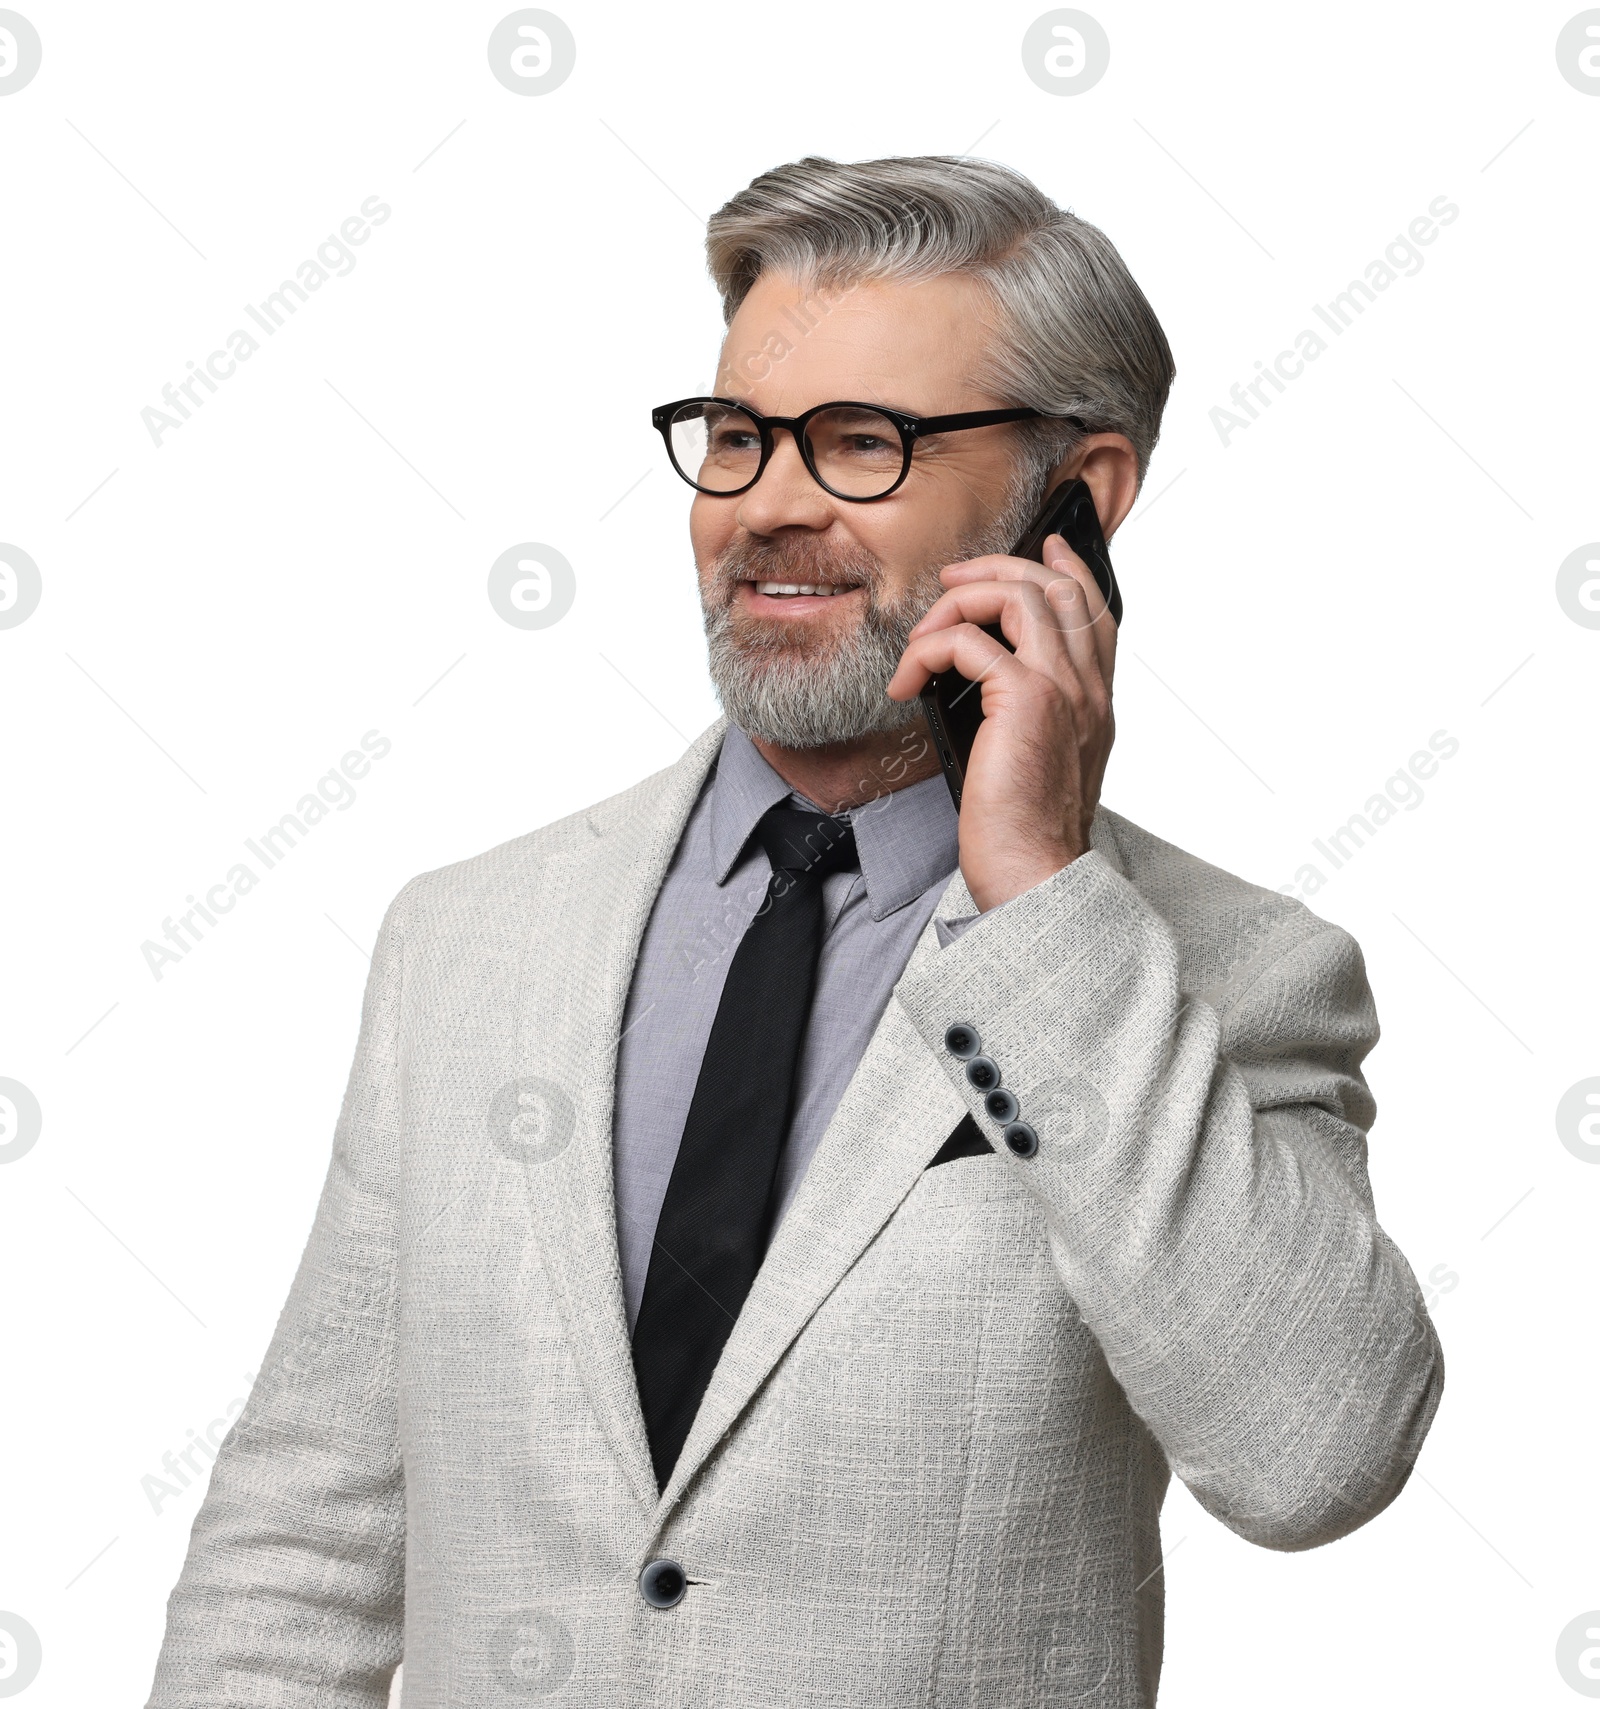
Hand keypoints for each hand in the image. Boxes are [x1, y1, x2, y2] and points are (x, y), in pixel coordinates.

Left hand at [886, 533, 1115, 912]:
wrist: (1037, 874)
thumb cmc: (1025, 833)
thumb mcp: (1035, 765)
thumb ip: (1028, 720)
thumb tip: (981, 687)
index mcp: (1095, 703)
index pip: (1096, 612)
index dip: (1069, 569)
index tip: (1044, 546)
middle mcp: (1089, 688)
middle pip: (1057, 587)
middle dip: (999, 568)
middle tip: (953, 578)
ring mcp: (1062, 689)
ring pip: (1018, 596)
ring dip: (958, 601)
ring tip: (921, 635)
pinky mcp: (1026, 700)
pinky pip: (969, 641)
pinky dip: (928, 649)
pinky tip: (907, 680)